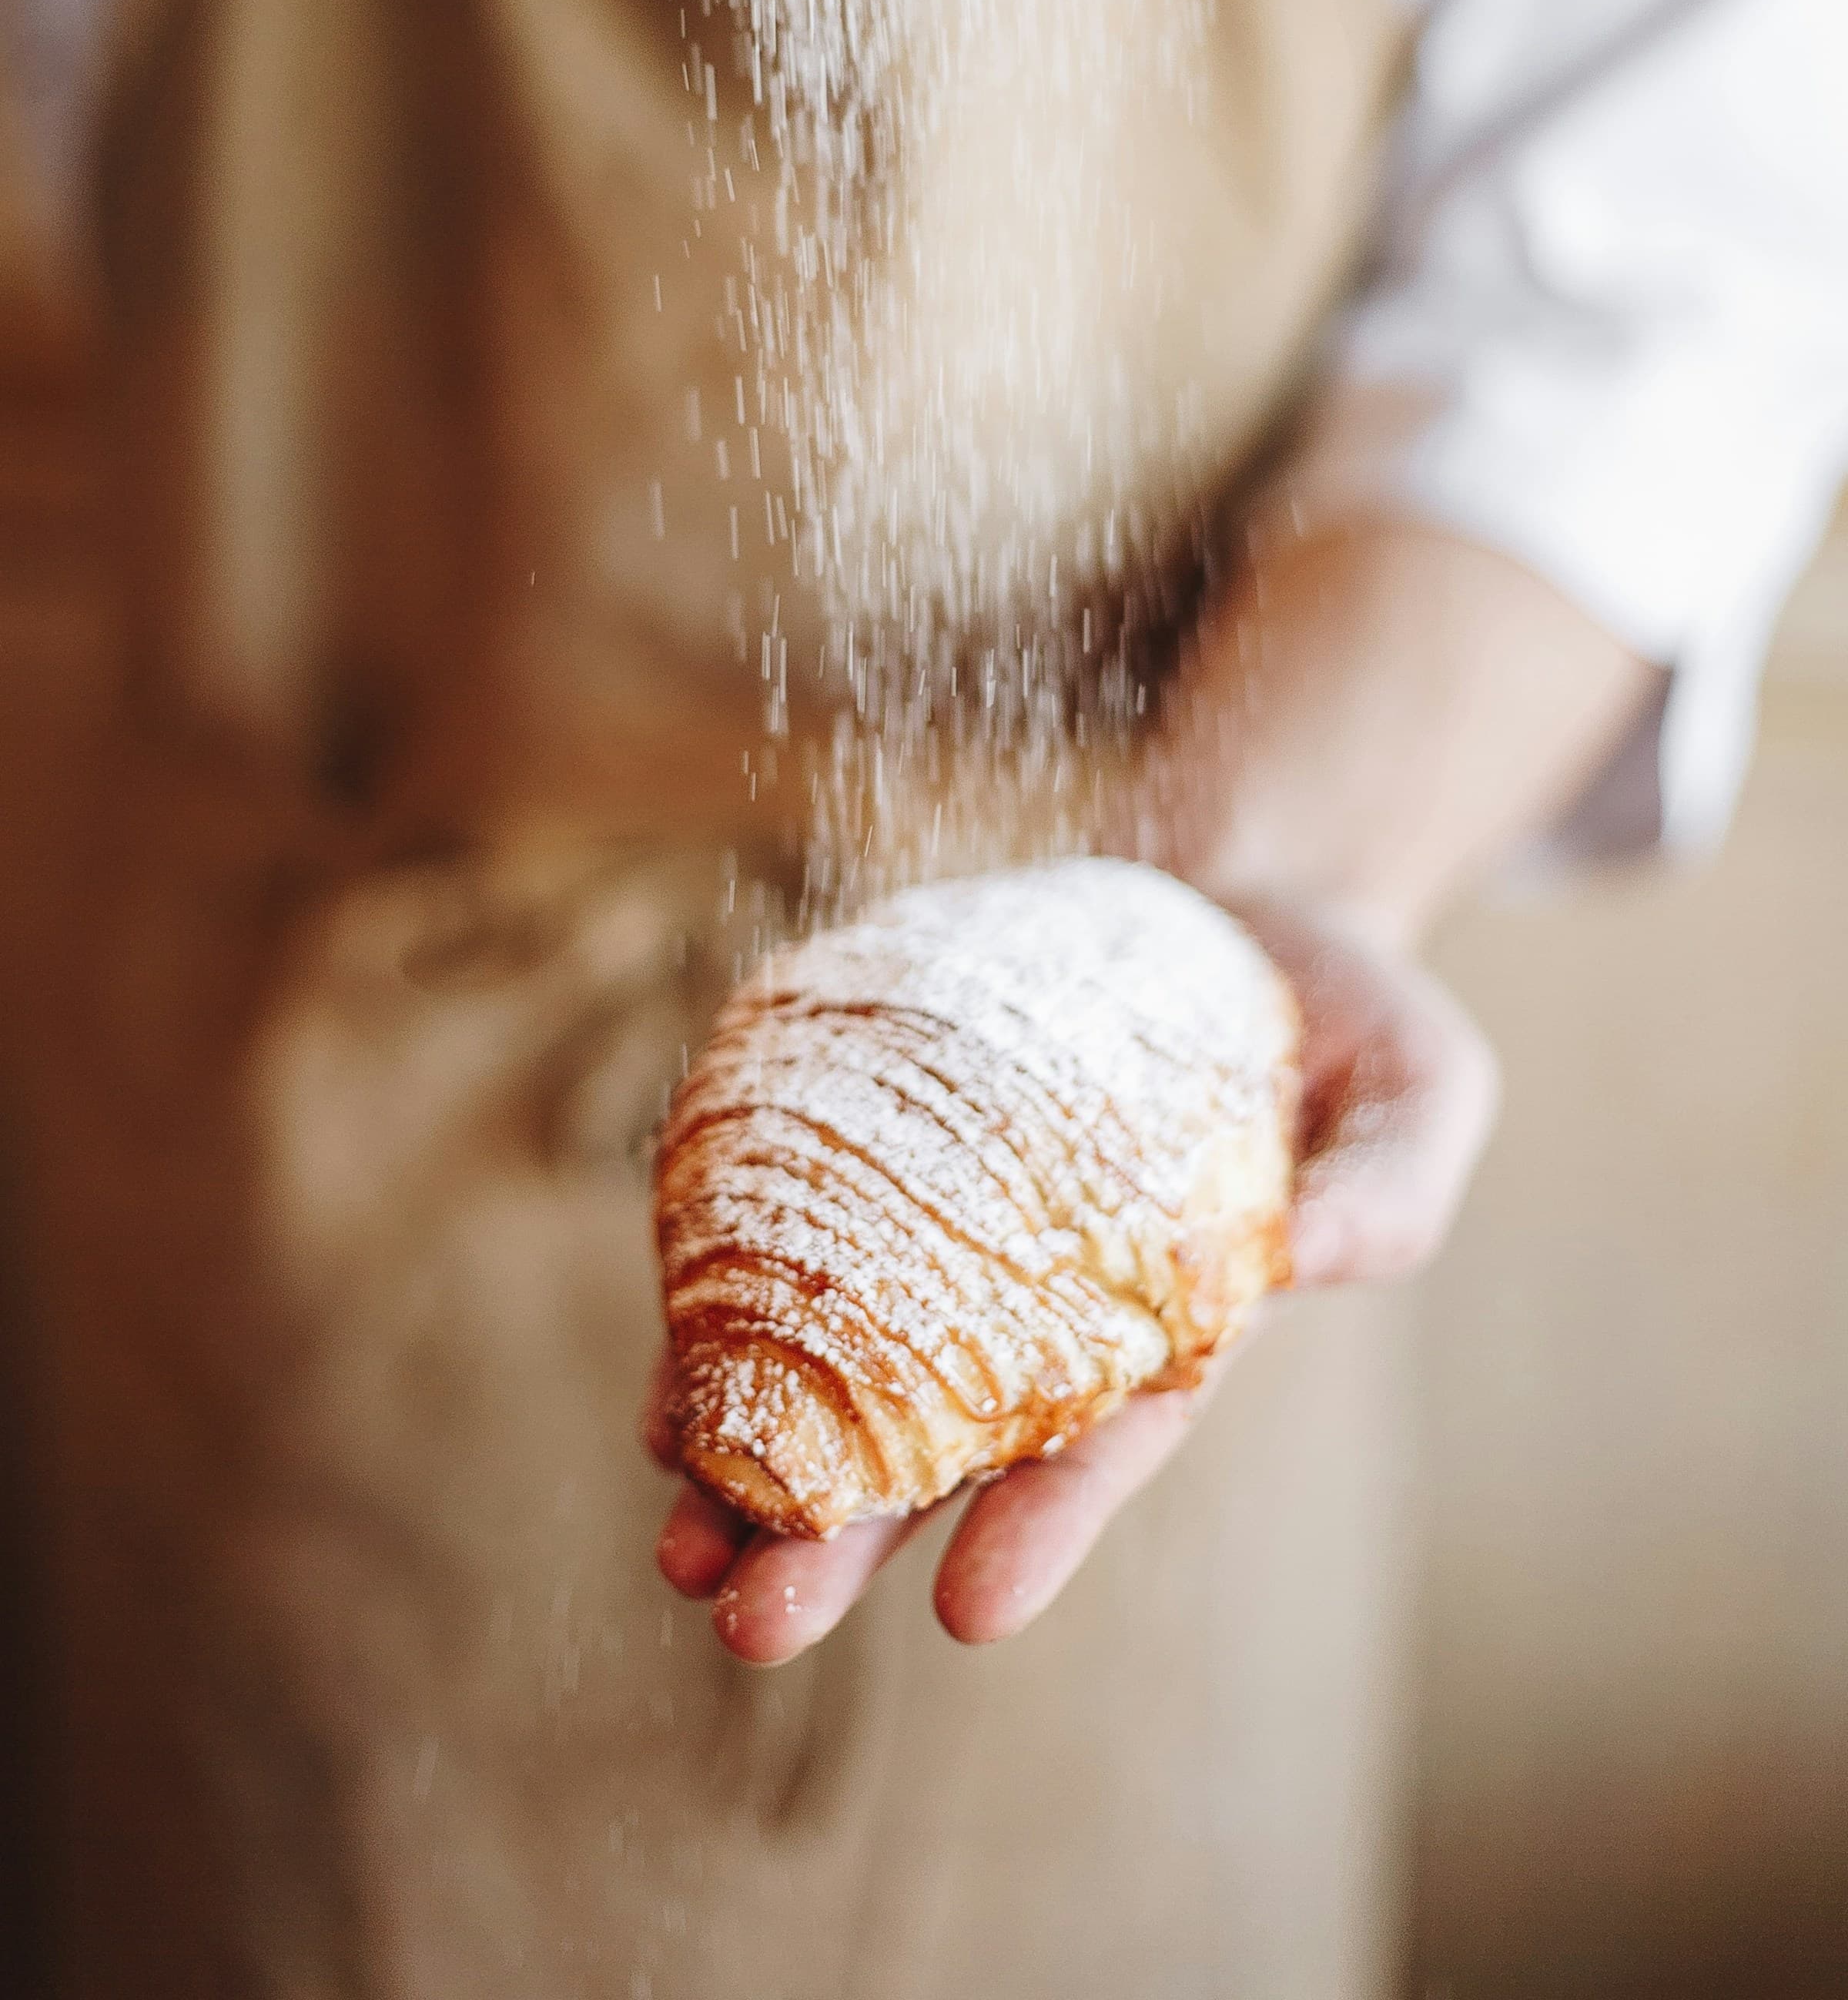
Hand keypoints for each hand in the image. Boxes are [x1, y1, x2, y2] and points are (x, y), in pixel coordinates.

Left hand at [649, 887, 1496, 1664]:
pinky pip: (802, 1253)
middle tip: (749, 1621)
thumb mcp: (1423, 1083)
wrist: (1241, 903)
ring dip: (759, 1466)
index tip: (971, 1608)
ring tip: (679, 1545)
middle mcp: (1052, 1309)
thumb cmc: (1348, 1010)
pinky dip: (733, 1325)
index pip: (1102, 1442)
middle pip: (940, 1445)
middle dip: (845, 1542)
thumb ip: (1393, 1180)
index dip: (1042, 1523)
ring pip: (846, 1379)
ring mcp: (966, 1238)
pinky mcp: (899, 1156)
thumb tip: (1325, 1252)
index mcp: (1178, 1321)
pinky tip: (666, 1403)